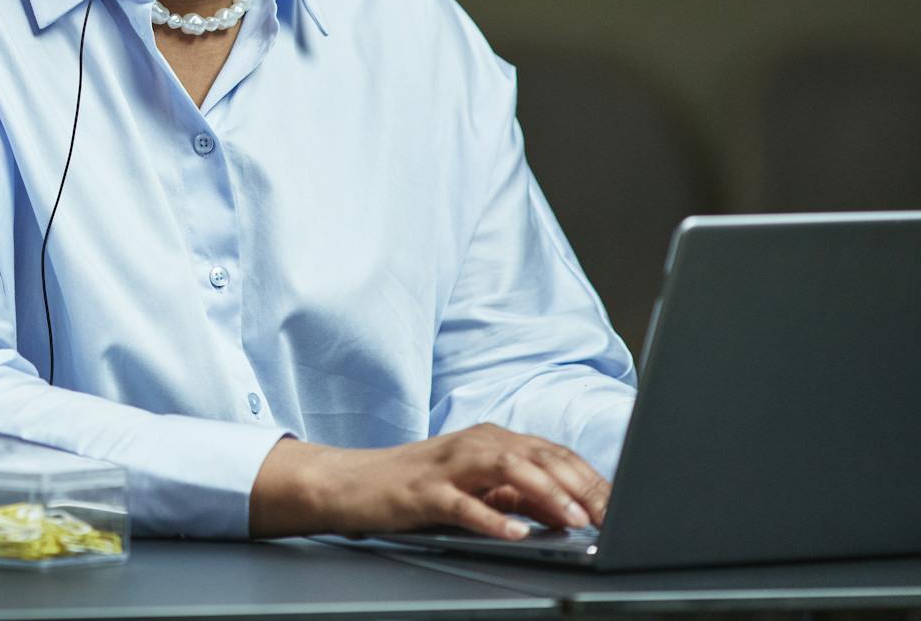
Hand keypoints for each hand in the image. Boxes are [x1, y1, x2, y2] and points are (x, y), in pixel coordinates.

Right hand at [250, 423, 610, 539]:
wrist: (351, 483)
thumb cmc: (417, 486)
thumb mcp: (476, 486)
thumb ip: (518, 493)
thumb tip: (570, 510)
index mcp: (491, 439)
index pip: (553, 453)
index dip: (590, 479)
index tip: (621, 507)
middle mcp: (473, 443)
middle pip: (537, 456)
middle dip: (580, 486)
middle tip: (611, 516)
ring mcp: (447, 465)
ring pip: (506, 469)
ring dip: (545, 494)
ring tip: (574, 520)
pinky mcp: (422, 491)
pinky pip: (462, 503)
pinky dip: (491, 517)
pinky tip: (515, 532)